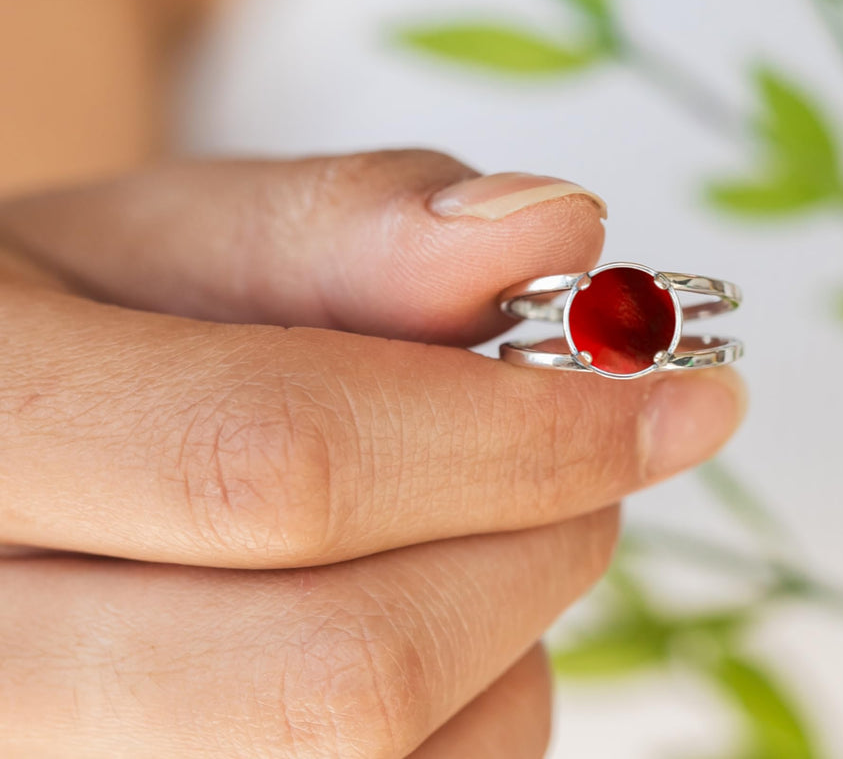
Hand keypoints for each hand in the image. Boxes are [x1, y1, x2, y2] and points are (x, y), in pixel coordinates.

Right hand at [0, 151, 743, 756]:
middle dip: (537, 539)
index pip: (280, 465)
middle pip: (346, 676)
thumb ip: (346, 224)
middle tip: (593, 447)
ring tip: (475, 516)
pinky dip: (478, 712)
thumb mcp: (156, 240)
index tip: (686, 392)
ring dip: (513, 631)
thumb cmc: (64, 333)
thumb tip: (558, 228)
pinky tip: (428, 616)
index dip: (521, 431)